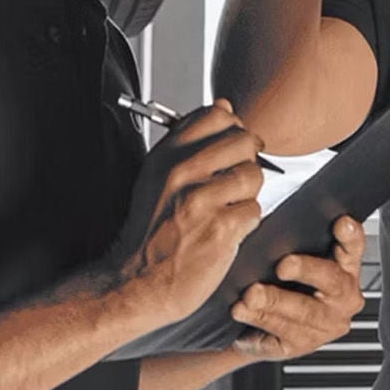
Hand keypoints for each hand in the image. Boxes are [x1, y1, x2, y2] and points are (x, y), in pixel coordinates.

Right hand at [116, 99, 263, 324]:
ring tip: (226, 209)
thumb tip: (225, 106)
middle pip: (244, 141)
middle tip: (232, 183)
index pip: (218, 115)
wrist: (135, 282)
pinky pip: (254, 211)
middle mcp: (183, 173)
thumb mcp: (157, 175)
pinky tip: (226, 230)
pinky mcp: (220, 231)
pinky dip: (245, 223)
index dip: (231, 130)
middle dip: (245, 161)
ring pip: (254, 176)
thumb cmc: (150, 231)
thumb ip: (191, 139)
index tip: (227, 149)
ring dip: (247, 195)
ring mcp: (201, 201)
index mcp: (167, 154)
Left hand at [230, 216, 365, 359]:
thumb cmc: (281, 279)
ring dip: (273, 302)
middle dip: (305, 270)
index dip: (350, 236)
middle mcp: (343, 298)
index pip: (353, 247)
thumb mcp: (292, 256)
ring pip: (301, 311)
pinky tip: (244, 313)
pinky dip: (259, 320)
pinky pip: (280, 332)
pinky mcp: (302, 346)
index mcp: (345, 268)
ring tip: (249, 296)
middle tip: (282, 266)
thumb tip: (267, 221)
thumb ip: (293, 241)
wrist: (263, 325)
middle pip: (331, 280)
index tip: (341, 223)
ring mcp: (325, 325)